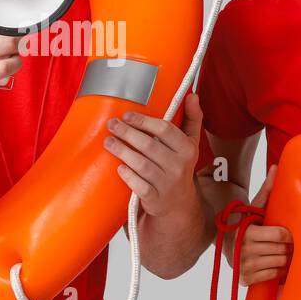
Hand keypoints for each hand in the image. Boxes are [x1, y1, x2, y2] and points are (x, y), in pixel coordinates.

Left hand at [103, 92, 203, 217]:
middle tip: (111, 124)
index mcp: (187, 149)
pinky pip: (139, 185)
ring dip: (122, 151)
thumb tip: (192, 95)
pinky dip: (128, 176)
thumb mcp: (190, 143)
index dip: (144, 121)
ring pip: (142, 165)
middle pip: (149, 145)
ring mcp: (167, 184)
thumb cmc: (180, 165)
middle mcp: (179, 166)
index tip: (127, 115)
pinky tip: (119, 167)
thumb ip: (192, 118)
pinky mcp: (155, 198)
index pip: (166, 129)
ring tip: (108, 141)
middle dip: (127, 133)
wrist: (178, 203)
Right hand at [225, 164, 293, 285]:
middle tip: (286, 245)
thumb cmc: (246, 225)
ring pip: (280, 264)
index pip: (281, 236)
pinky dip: (277, 271)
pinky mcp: (245, 279)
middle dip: (288, 248)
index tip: (285, 233)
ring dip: (285, 260)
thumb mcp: (254, 208)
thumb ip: (267, 190)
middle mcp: (244, 250)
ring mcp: (244, 266)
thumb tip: (276, 167)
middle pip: (282, 251)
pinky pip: (273, 276)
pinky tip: (274, 264)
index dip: (286, 235)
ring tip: (281, 254)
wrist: (226, 246)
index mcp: (247, 232)